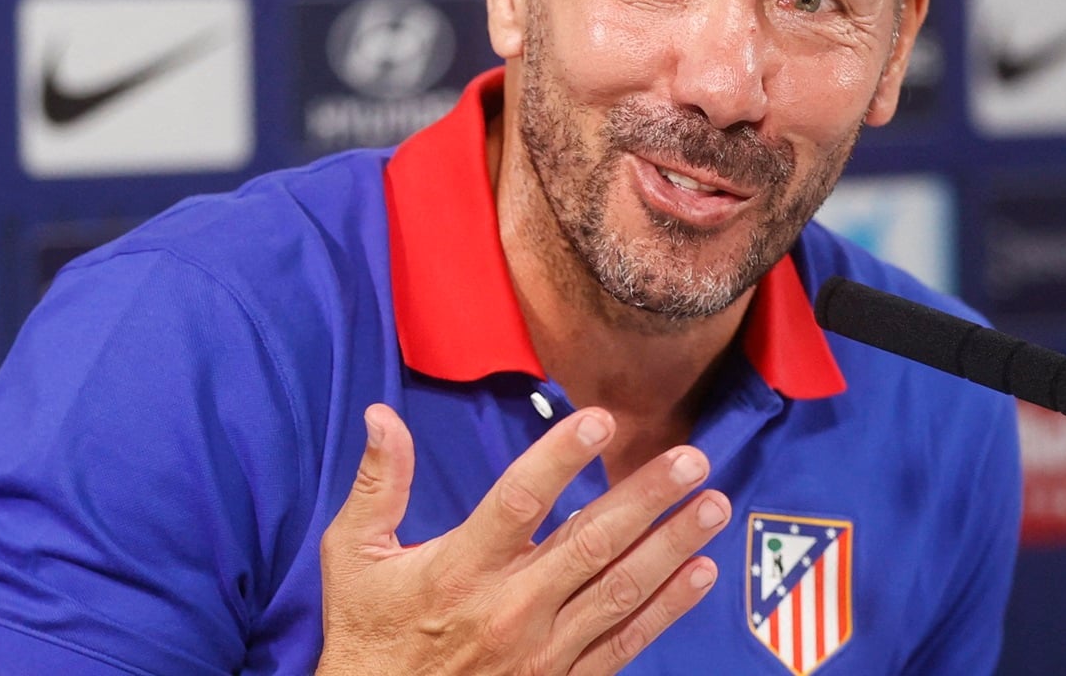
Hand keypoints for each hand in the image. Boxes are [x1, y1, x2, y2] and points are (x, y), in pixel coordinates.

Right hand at [316, 403, 729, 675]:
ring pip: (618, 590)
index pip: (518, 502)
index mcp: (460, 569)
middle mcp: (509, 608)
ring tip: (712, 505)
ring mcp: (542, 650)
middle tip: (690, 459)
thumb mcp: (353, 556)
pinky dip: (666, 609)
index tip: (600, 419)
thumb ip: (378, 484)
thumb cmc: (368, 634)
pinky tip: (700, 575)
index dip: (561, 458)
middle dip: (645, 498)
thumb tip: (382, 416)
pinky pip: (624, 643)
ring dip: (671, 546)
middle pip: (588, 543)